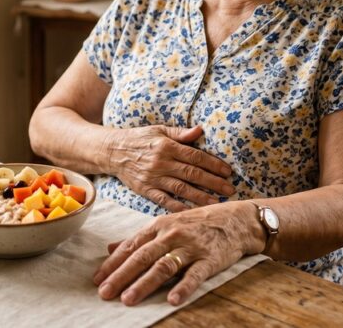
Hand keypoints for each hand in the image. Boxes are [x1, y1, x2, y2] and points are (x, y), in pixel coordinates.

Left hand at [93, 202, 262, 305]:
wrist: (237, 220)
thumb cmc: (199, 223)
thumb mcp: (167, 224)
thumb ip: (139, 238)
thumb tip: (110, 248)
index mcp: (159, 226)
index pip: (131, 246)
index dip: (113, 263)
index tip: (97, 280)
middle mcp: (171, 235)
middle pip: (142, 257)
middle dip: (121, 275)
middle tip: (105, 293)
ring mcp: (191, 246)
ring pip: (163, 266)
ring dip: (144, 283)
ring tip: (128, 299)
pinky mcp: (210, 258)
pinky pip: (195, 274)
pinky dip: (184, 287)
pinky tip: (172, 300)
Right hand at [108, 125, 235, 211]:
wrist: (113, 151)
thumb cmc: (139, 138)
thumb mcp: (159, 130)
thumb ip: (180, 133)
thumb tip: (200, 130)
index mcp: (167, 146)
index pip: (195, 156)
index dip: (213, 164)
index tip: (227, 171)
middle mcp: (161, 162)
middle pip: (192, 174)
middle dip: (213, 182)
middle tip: (229, 189)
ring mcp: (153, 178)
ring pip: (181, 189)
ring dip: (200, 196)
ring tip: (216, 202)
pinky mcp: (145, 190)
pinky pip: (164, 201)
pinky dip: (178, 207)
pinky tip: (192, 212)